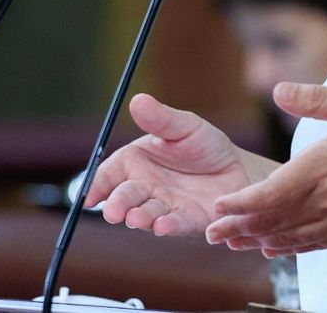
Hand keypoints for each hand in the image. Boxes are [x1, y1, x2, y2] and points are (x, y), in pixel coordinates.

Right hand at [83, 93, 273, 236]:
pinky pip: (174, 225)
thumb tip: (137, 100)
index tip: (88, 197)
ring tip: (136, 219)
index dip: (96, 186)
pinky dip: (167, 227)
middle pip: (123, 198)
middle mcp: (145, 187)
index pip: (108, 175)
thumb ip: (161, 119)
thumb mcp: (186, 126)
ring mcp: (164, 206)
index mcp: (135, 162)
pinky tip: (163, 226)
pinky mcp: (187, 222)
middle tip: (114, 212)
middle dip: (117, 205)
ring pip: (145, 214)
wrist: (239, 169)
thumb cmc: (205, 145)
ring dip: (139, 218)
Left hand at [204, 82, 326, 256]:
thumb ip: (318, 99)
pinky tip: (274, 249)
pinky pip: (314, 244)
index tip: (218, 206)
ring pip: (290, 236)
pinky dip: (289, 248)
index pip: (272, 192)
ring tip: (231, 244)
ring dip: (258, 240)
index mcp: (325, 167)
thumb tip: (279, 90)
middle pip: (274, 220)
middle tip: (210, 233)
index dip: (242, 203)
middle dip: (239, 228)